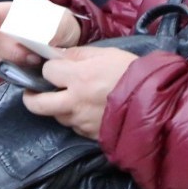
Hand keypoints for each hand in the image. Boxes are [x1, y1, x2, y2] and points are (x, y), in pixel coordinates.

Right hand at [0, 0, 80, 66]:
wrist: (67, 43)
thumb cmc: (60, 26)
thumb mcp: (62, 22)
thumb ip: (54, 28)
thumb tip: (46, 40)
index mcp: (15, 13)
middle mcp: (6, 31)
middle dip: (11, 50)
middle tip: (32, 57)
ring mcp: (9, 49)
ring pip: (3, 57)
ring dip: (18, 62)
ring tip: (38, 61)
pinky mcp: (14, 65)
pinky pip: (11, 70)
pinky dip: (21, 72)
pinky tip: (35, 70)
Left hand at [20, 47, 138, 139]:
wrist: (156, 102)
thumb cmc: (132, 72)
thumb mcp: (106, 54)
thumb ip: (79, 54)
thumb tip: (59, 55)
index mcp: (78, 78)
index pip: (47, 72)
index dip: (49, 68)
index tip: (54, 67)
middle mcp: (74, 102)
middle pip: (37, 104)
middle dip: (31, 97)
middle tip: (32, 92)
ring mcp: (81, 121)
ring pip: (57, 116)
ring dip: (57, 108)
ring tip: (67, 99)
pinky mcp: (90, 135)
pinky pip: (74, 126)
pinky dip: (75, 118)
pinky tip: (85, 110)